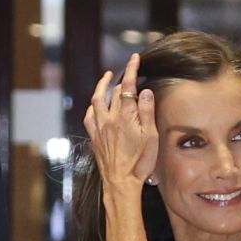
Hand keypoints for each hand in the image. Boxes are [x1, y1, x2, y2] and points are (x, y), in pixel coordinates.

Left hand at [83, 52, 158, 193]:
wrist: (121, 182)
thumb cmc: (140, 162)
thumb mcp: (151, 137)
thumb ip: (147, 112)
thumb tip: (145, 91)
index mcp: (125, 117)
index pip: (127, 86)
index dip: (131, 69)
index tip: (135, 58)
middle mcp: (109, 119)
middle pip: (113, 91)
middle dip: (121, 78)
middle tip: (128, 71)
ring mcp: (99, 128)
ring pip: (96, 100)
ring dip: (102, 86)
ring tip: (107, 77)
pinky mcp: (94, 137)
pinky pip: (89, 116)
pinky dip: (92, 105)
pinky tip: (95, 104)